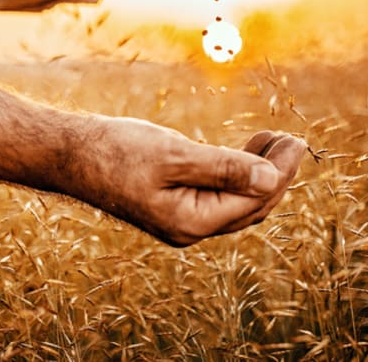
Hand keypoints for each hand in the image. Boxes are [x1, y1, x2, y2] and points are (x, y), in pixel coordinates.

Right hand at [0, 85, 306, 246]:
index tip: (297, 141)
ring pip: (234, 199)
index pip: (253, 200)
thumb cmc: (115, 151)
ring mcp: (179, 216)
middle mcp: (188, 227)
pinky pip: (216, 192)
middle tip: (293, 139)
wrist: (69, 153)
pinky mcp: (171, 201)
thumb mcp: (174, 154)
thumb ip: (225, 167)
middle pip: (249, 206)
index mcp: (190, 222)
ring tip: (274, 140)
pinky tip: (242, 150)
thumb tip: (273, 178)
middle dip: (276, 174)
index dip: (281, 172)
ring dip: (257, 171)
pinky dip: (234, 171)